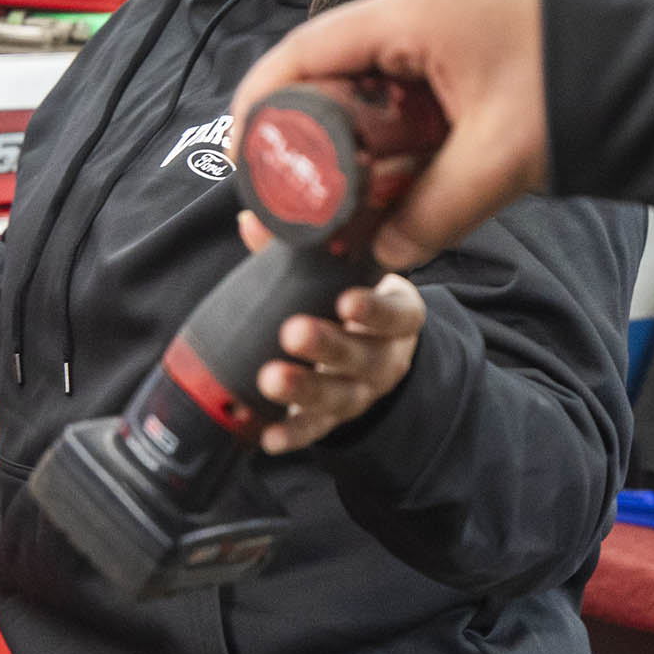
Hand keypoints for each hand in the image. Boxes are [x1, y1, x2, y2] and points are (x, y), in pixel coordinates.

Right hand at [229, 0, 547, 268]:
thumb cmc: (587, 83)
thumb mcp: (500, 161)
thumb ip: (432, 214)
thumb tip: (382, 258)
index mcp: (415, 14)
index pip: (304, 52)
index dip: (261, 105)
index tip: (243, 158)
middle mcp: (422, 14)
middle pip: (329, 76)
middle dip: (305, 143)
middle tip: (289, 203)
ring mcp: (447, 34)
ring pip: (370, 94)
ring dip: (353, 150)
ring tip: (339, 211)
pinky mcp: (470, 59)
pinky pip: (409, 100)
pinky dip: (394, 144)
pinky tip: (391, 191)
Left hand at [238, 212, 425, 452]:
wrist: (374, 347)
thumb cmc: (350, 297)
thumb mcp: (344, 272)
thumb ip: (305, 248)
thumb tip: (254, 217)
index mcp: (399, 316)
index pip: (396, 315)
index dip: (374, 311)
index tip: (346, 301)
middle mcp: (387, 357)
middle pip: (364, 358)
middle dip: (328, 347)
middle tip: (293, 332)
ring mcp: (363, 393)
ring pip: (339, 397)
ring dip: (304, 390)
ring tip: (270, 379)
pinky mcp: (337, 418)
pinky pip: (316, 430)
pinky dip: (292, 434)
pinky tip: (268, 436)